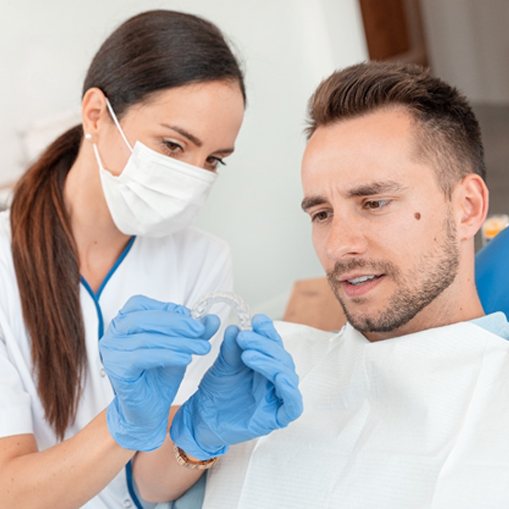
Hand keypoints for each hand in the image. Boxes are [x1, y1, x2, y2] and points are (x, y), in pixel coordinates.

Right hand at [100, 295, 218, 451]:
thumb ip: (194, 332)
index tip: (194, 320)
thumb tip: (213, 319)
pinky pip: (143, 357)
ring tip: (200, 347)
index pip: (143, 304)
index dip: (170, 310)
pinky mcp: (116, 369)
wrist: (148, 412)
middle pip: (145, 318)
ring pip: (147, 338)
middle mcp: (113, 333)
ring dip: (178, 341)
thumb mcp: (180, 348)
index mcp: (124, 322)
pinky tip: (186, 359)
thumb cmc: (158, 377)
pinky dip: (167, 355)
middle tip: (201, 331)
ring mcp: (111, 351)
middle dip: (177, 323)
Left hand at [170, 314, 302, 459]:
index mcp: (266, 364)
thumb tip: (235, 328)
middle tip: (243, 337)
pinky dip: (290, 390)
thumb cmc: (215, 392)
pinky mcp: (277, 417)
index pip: (274, 344)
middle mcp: (275, 379)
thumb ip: (231, 349)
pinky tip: (279, 377)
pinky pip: (293, 404)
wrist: (202, 420)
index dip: (268, 331)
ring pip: (287, 376)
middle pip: (281, 357)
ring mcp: (277, 398)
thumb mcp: (223, 365)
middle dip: (264, 345)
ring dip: (270, 362)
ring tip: (248, 354)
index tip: (257, 320)